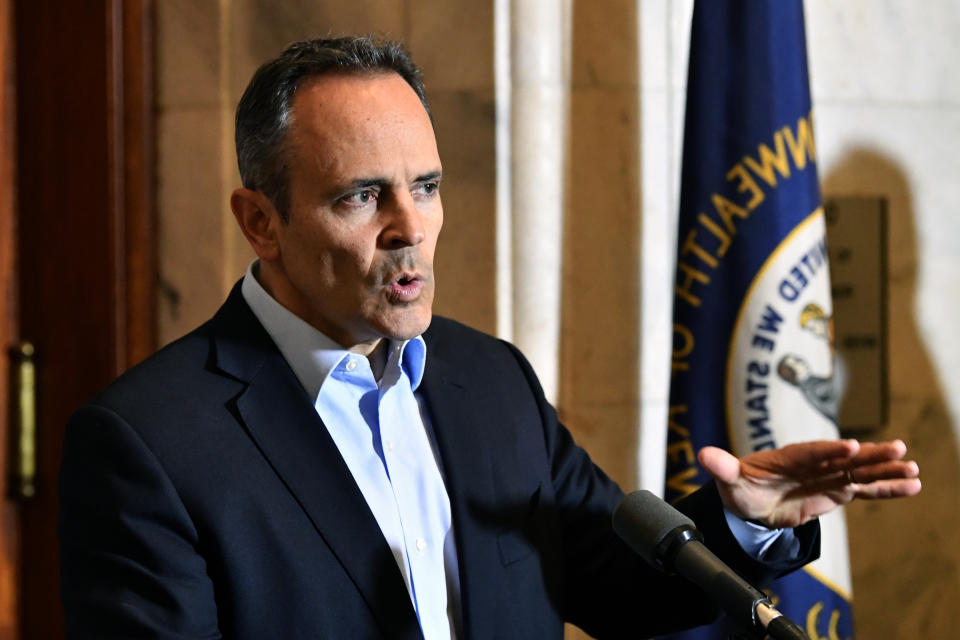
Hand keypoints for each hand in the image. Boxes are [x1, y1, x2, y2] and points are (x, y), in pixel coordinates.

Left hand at [698, 439, 920, 528]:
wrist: (750, 501)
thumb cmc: (739, 486)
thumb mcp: (728, 479)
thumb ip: (722, 467)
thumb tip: (703, 454)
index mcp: (788, 456)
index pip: (812, 452)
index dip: (830, 449)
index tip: (851, 447)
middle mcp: (812, 462)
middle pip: (844, 458)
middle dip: (870, 454)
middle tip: (898, 449)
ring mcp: (827, 476)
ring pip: (860, 473)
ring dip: (886, 471)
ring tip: (913, 471)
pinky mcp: (836, 491)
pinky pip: (864, 490)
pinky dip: (886, 488)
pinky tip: (911, 486)